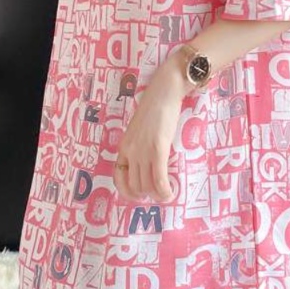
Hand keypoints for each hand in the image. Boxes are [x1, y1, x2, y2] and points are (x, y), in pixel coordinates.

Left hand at [113, 54, 189, 203]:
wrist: (163, 92)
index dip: (128, 191)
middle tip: (159, 193)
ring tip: (167, 193)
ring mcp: (143, 151)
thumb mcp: (140, 130)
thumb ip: (140, 145)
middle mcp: (130, 151)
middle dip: (147, 194)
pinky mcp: (158, 149)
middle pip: (135, 185)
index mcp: (124, 146)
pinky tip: (171, 192)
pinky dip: (165, 191)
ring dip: (158, 195)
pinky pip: (159, 179)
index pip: (118, 177)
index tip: (139, 194)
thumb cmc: (155, 108)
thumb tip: (148, 162)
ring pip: (146, 186)